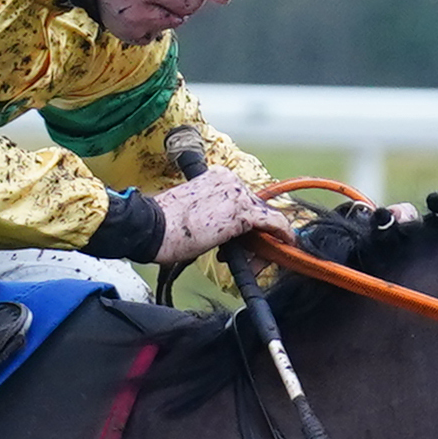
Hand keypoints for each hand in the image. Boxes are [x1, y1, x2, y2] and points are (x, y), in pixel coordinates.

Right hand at [145, 168, 285, 264]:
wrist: (150, 228)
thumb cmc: (163, 226)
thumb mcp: (191, 213)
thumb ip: (213, 216)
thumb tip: (228, 235)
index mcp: (215, 177)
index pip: (243, 200)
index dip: (250, 225)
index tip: (249, 240)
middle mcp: (229, 180)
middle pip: (256, 209)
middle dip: (257, 236)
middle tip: (253, 257)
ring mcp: (236, 194)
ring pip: (265, 218)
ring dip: (265, 242)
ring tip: (257, 261)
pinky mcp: (241, 212)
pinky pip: (273, 223)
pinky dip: (283, 235)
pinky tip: (287, 245)